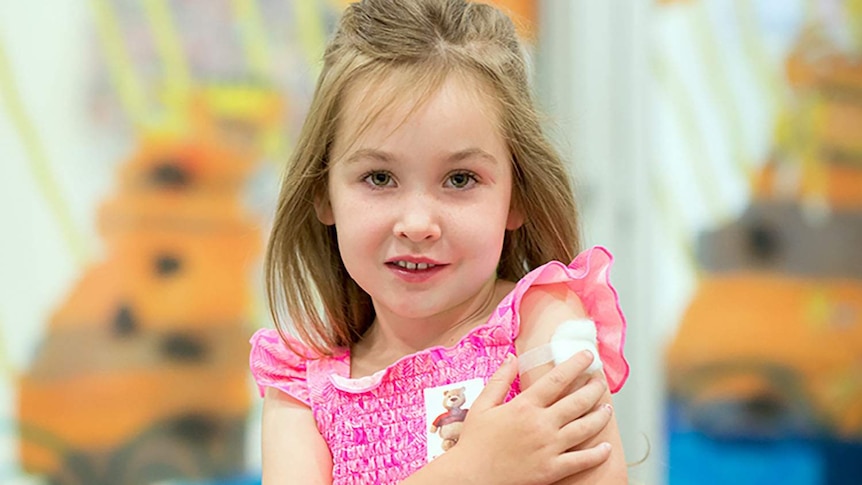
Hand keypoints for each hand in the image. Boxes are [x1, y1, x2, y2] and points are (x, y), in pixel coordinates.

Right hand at [454, 350, 612, 484]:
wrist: (470, 477)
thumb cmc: (474, 443)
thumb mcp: (482, 405)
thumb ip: (499, 380)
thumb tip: (512, 357)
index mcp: (524, 406)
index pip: (557, 379)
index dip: (576, 364)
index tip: (587, 355)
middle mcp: (540, 424)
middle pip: (577, 401)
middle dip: (594, 387)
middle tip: (600, 380)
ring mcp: (549, 448)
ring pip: (585, 428)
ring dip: (600, 416)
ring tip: (607, 408)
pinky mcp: (552, 469)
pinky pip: (582, 460)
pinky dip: (598, 453)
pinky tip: (606, 447)